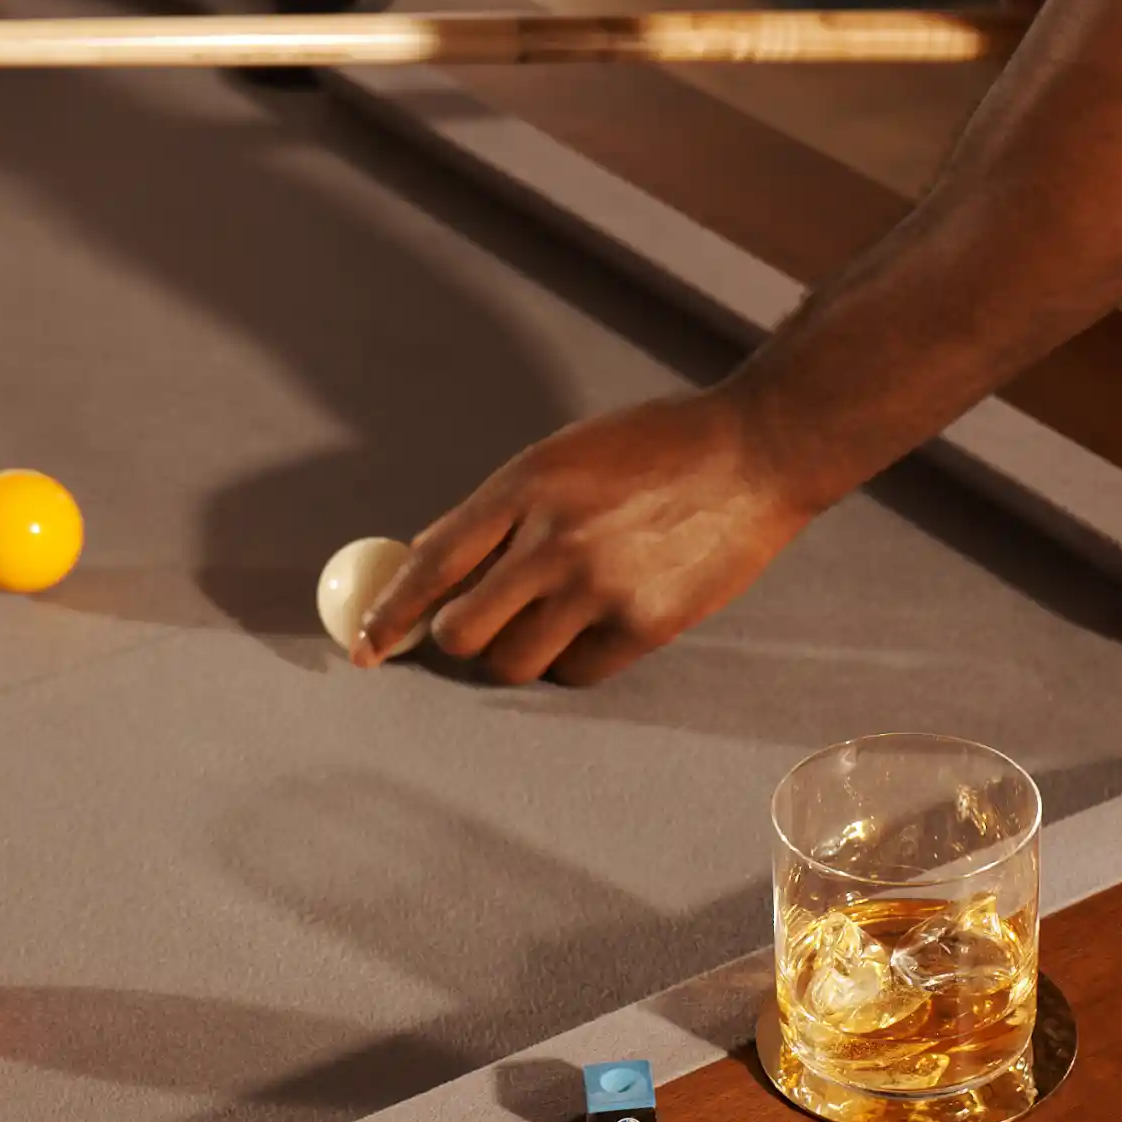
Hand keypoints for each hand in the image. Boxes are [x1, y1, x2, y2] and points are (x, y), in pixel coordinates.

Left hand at [353, 389, 813, 685]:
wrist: (755, 453)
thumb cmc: (655, 449)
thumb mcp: (563, 456)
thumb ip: (500, 511)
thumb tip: (432, 561)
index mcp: (525, 485)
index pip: (432, 563)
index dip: (390, 611)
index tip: (366, 645)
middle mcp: (554, 540)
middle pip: (462, 632)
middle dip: (456, 638)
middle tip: (477, 626)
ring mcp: (600, 587)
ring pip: (514, 662)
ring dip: (514, 653)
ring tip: (548, 619)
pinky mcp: (644, 625)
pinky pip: (577, 672)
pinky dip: (571, 659)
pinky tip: (596, 623)